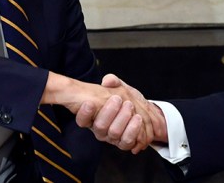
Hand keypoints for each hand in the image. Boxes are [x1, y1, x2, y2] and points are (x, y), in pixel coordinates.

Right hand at [40, 72, 157, 151]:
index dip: (84, 113)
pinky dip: (133, 130)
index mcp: (93, 117)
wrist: (141, 111)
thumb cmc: (124, 99)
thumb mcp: (118, 87)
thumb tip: (108, 81)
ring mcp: (112, 138)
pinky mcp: (124, 143)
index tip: (89, 103)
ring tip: (130, 106)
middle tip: (118, 99)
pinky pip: (127, 141)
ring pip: (114, 133)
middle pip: (100, 126)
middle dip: (109, 111)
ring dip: (123, 119)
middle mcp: (100, 129)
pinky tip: (137, 118)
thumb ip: (112, 81)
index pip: (82, 119)